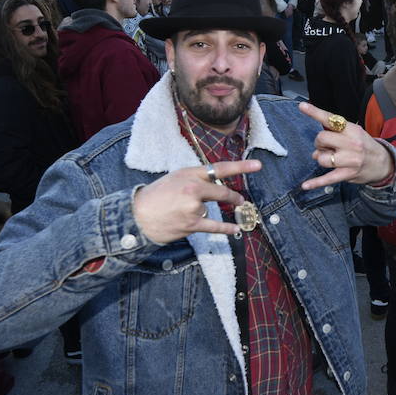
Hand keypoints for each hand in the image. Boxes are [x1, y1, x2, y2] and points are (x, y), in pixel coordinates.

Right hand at [133, 160, 260, 243]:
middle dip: (234, 197)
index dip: (241, 167)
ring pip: (211, 210)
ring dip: (203, 213)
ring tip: (185, 213)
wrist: (137, 215)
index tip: (258, 166)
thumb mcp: (176, 177)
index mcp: (190, 173)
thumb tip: (216, 183)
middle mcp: (193, 188)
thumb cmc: (156, 195)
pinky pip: (215, 226)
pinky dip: (227, 228)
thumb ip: (196, 178)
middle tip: (240, 200)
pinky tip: (236, 228)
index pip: (220, 168)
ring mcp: (193, 207)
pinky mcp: (192, 223)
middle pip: (222, 191)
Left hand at [298, 102, 392, 189]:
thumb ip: (337, 131)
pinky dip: (315, 183)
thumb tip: (317, 140)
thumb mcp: (355, 132)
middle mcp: (352, 143)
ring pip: (322, 158)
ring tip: (329, 158)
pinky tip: (305, 186)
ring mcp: (350, 160)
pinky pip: (327, 178)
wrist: (383, 163)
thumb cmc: (364, 145)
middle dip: (319, 142)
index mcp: (352, 129)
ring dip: (321, 158)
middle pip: (322, 138)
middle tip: (326, 146)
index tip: (302, 106)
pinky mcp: (347, 174)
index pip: (331, 119)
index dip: (315, 112)